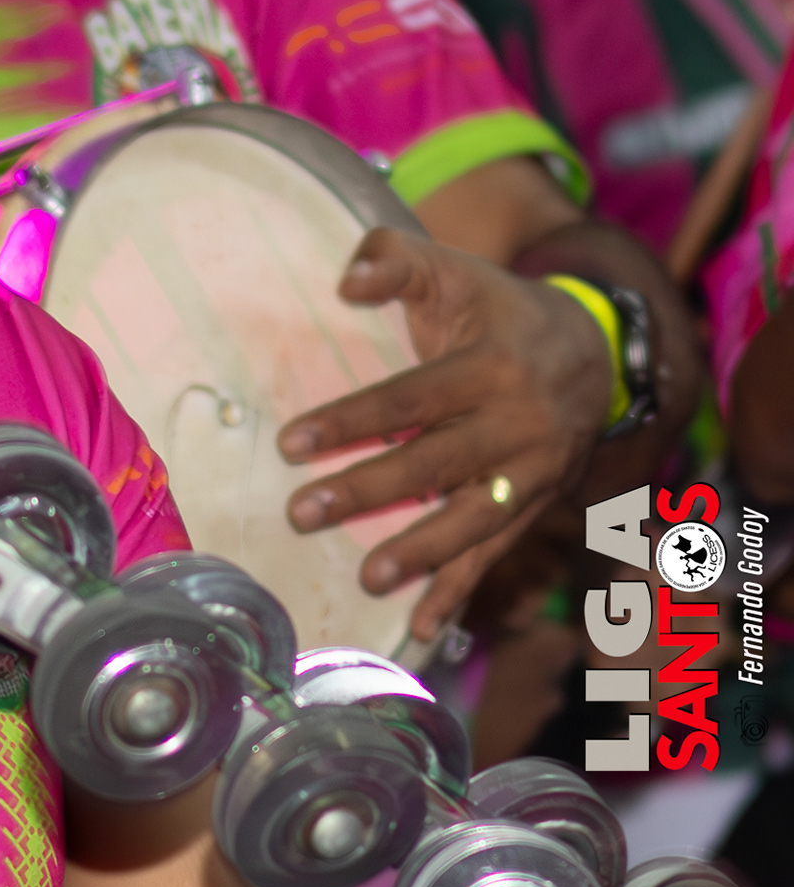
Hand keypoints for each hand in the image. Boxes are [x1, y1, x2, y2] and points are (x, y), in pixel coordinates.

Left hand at [277, 227, 612, 642]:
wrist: (595, 354)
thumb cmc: (498, 313)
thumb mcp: (455, 271)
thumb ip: (396, 260)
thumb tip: (346, 283)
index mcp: (492, 365)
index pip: (412, 398)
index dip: (352, 420)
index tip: (290, 444)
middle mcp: (519, 424)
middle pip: (438, 463)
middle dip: (369, 491)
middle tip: (302, 513)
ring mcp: (532, 473)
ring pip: (474, 518)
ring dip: (421, 552)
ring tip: (369, 577)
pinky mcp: (536, 507)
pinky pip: (496, 553)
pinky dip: (460, 591)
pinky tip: (422, 626)